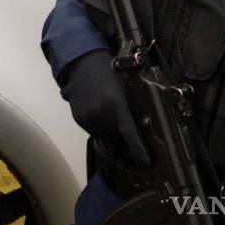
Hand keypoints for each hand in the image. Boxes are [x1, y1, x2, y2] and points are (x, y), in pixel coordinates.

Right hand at [62, 50, 150, 165]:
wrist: (82, 61)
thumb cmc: (109, 70)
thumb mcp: (123, 88)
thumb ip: (126, 108)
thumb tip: (135, 128)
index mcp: (116, 106)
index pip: (130, 135)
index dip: (139, 151)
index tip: (145, 163)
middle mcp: (100, 115)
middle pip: (116, 139)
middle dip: (123, 140)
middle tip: (128, 135)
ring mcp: (87, 118)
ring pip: (103, 137)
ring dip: (110, 134)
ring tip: (111, 120)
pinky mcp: (78, 118)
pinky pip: (92, 131)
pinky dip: (98, 128)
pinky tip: (100, 115)